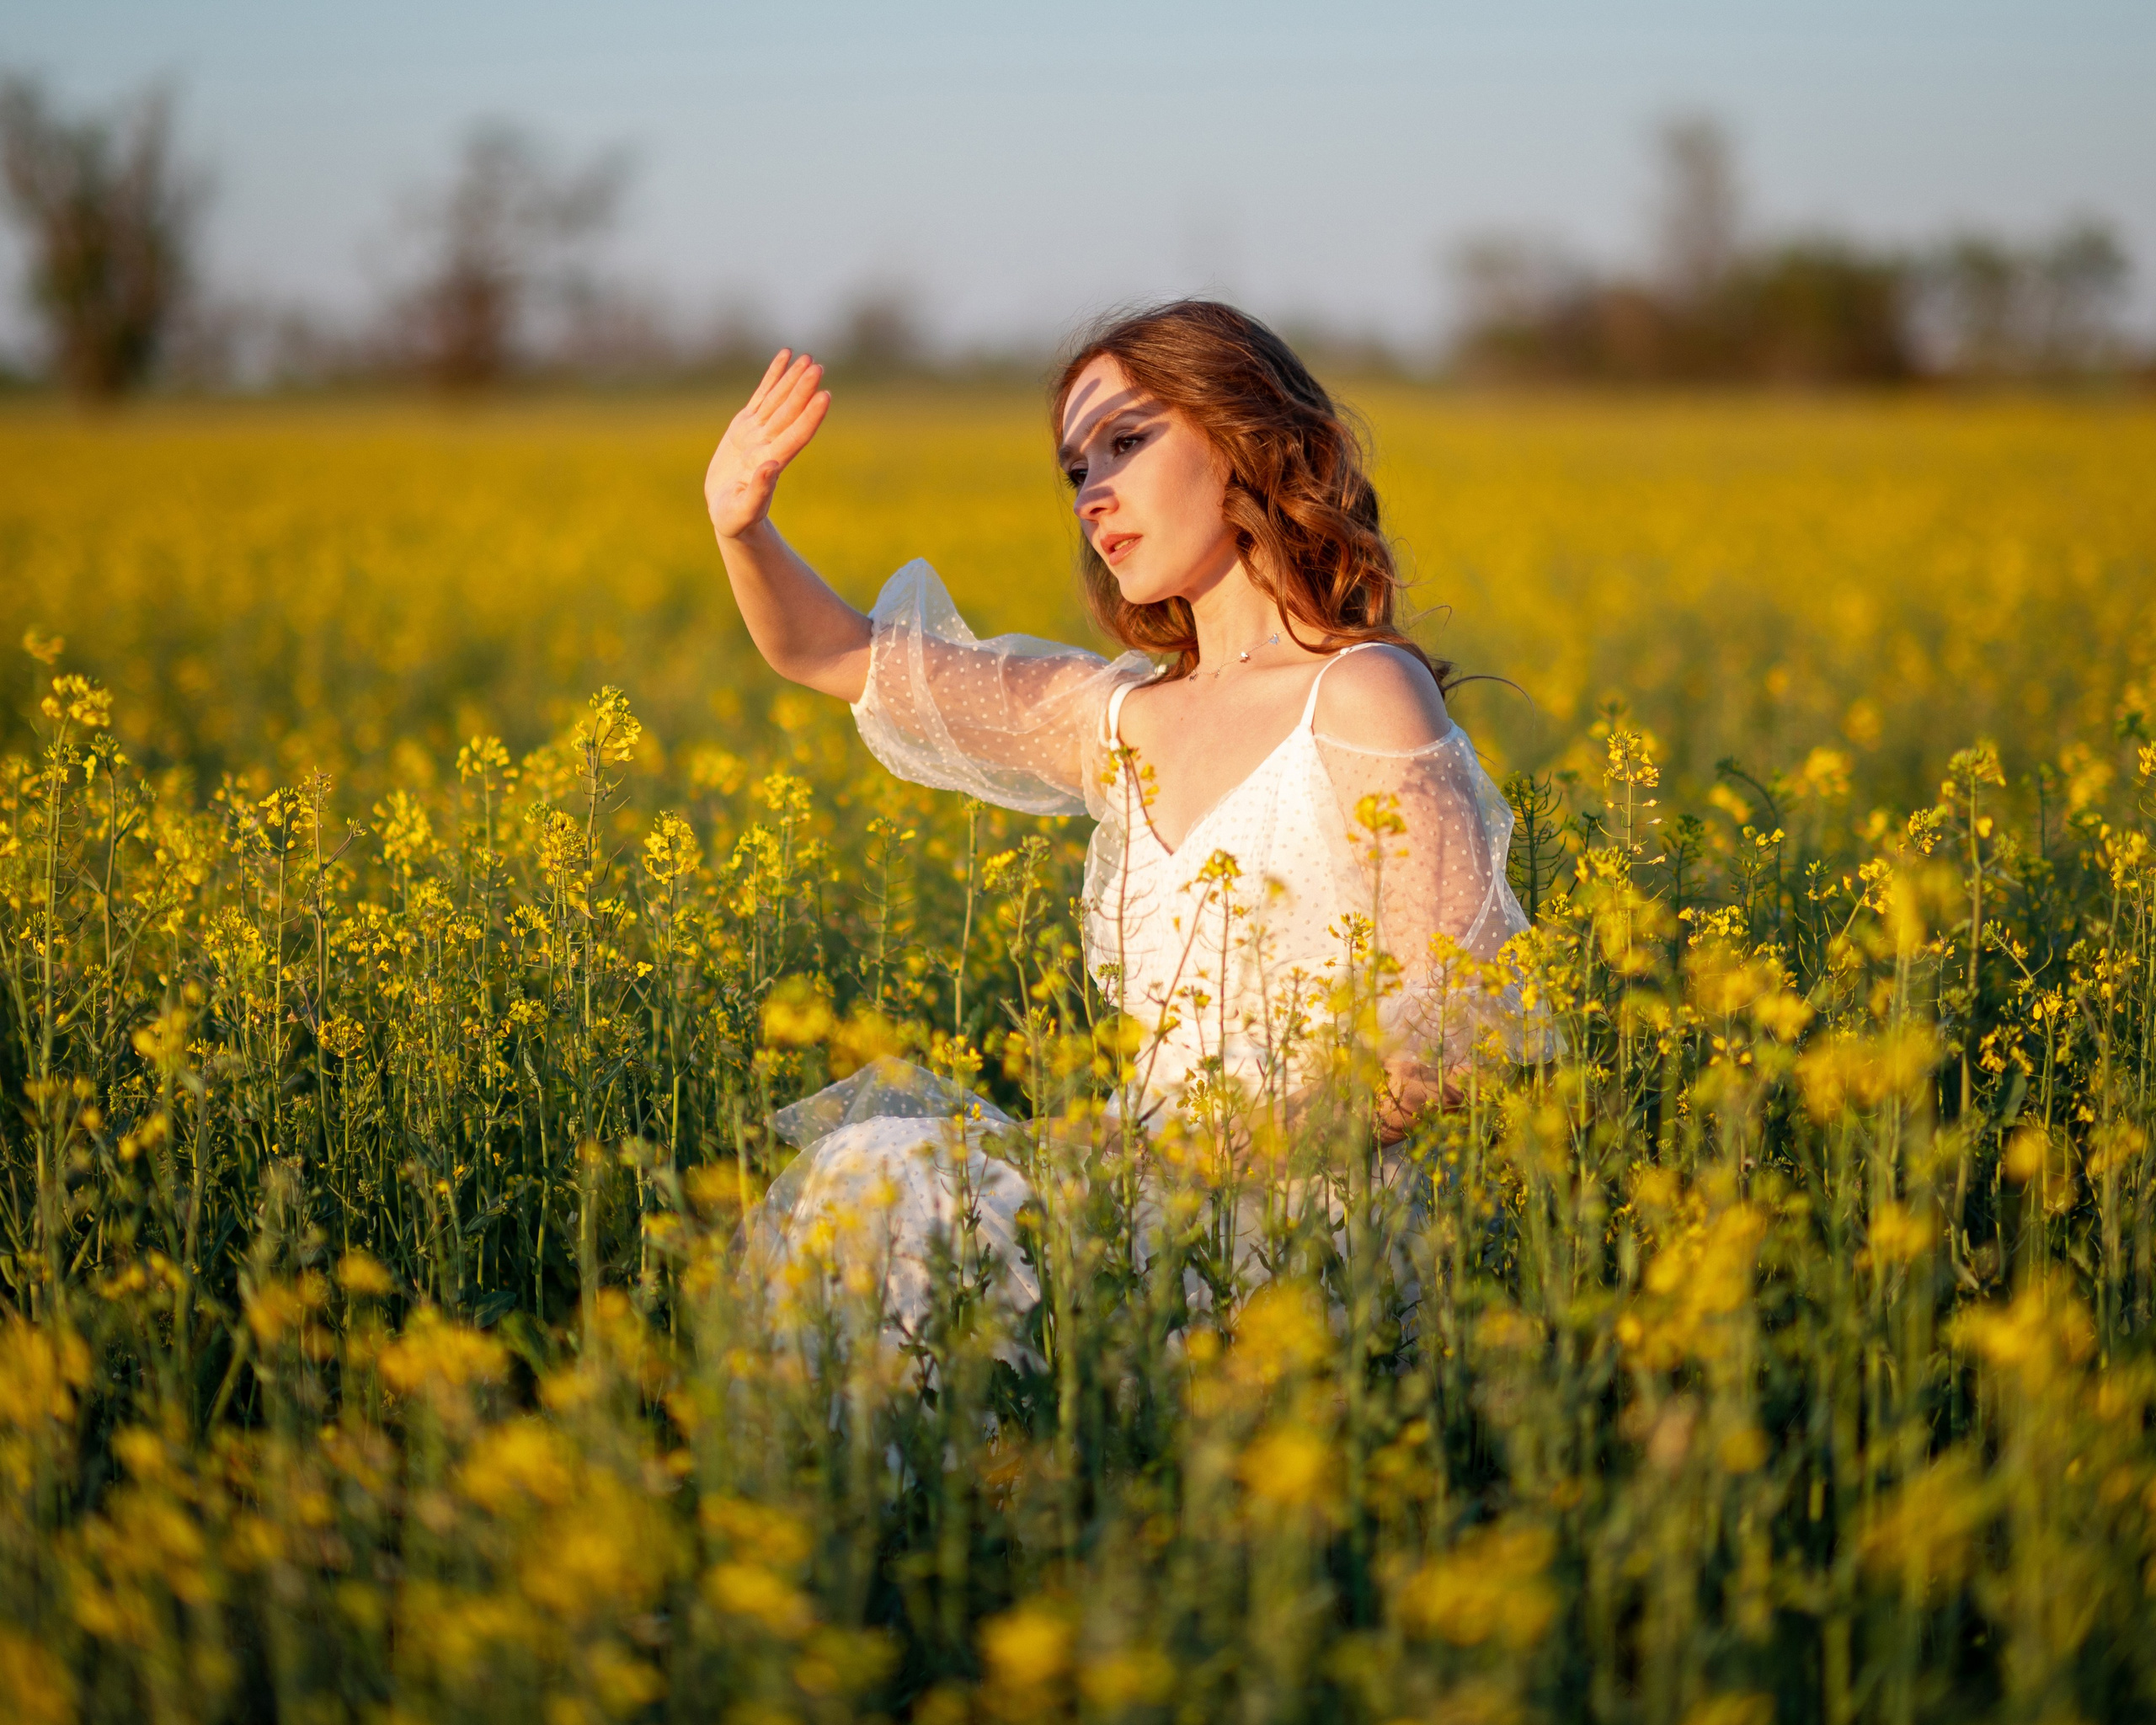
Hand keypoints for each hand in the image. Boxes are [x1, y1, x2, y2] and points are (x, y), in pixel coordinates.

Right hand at [703, 350, 829, 539]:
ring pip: (779, 400)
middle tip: (818, 367)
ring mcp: (759, 433)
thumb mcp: (741, 512)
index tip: (825, 397)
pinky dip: (773, 376)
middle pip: (789, 413)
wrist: (727, 512)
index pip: (796, 436)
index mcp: (769, 463)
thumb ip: (758, 492)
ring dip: (793, 379)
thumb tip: (772, 466)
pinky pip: (762, 395)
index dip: (810, 417)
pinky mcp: (746, 426)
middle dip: (803, 390)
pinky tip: (786, 356)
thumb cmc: (735, 520)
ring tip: (808, 359)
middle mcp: (768, 444)